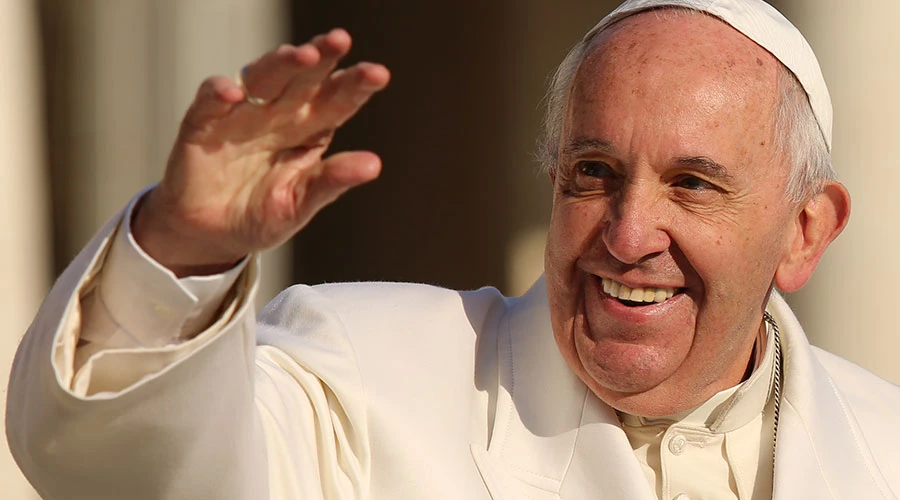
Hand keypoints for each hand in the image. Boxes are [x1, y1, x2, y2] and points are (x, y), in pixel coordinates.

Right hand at [132, 29, 389, 276]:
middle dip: (321, 57)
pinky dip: (219, 93)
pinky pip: (210, 101)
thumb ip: (332, 181)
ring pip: (262, 78)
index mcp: (309, 129)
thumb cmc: (261, 215)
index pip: (337, 100)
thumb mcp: (300, 204)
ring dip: (281, 64)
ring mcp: (241, 115)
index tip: (378, 75)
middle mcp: (278, 113)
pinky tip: (235, 94)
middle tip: (340, 40)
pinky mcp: (203, 124)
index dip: (356, 85)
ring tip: (303, 56)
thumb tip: (374, 164)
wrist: (212, 237)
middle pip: (303, 77)